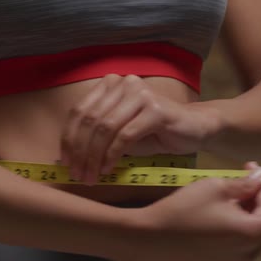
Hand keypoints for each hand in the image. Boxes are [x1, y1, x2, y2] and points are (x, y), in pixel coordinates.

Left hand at [59, 74, 220, 184]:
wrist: (195, 128)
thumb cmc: (154, 132)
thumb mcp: (119, 132)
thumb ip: (97, 136)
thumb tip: (70, 157)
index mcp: (110, 84)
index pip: (79, 111)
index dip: (69, 139)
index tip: (65, 163)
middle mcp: (123, 84)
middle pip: (90, 120)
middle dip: (80, 152)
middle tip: (77, 174)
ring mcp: (140, 94)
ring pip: (105, 128)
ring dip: (94, 157)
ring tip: (91, 176)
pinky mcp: (155, 109)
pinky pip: (125, 135)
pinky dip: (112, 155)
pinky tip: (108, 170)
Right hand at [120, 163, 260, 260]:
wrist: (149, 238)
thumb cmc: (181, 209)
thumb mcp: (214, 187)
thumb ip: (245, 182)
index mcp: (252, 233)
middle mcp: (249, 254)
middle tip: (245, 171)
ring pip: (255, 232)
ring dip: (250, 210)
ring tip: (229, 191)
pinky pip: (241, 244)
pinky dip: (238, 225)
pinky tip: (219, 211)